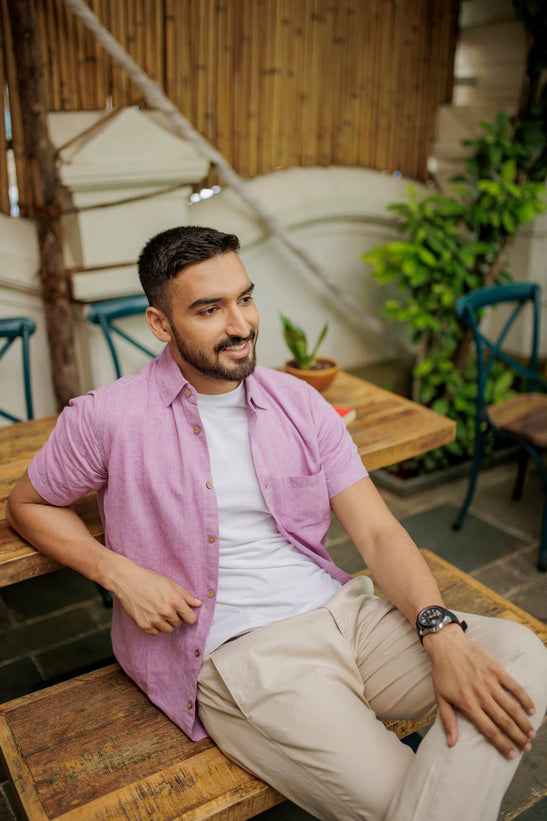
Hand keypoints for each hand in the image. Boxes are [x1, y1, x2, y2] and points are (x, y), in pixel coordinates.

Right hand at [102, 552, 201, 634]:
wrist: (128, 581)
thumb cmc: (150, 580)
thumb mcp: (171, 584)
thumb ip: (186, 595)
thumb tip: (198, 604)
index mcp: (175, 601)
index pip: (191, 619)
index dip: (189, 616)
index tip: (186, 613)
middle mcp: (166, 612)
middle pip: (179, 624)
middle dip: (176, 617)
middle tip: (168, 607)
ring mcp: (154, 620)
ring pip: (168, 630)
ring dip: (167, 623)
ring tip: (160, 612)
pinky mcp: (144, 625)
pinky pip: (156, 632)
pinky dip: (156, 626)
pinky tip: (152, 615)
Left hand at [424, 625, 535, 759]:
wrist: (446, 645)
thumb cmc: (442, 672)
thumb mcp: (440, 697)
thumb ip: (447, 721)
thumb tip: (452, 744)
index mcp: (467, 704)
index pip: (489, 730)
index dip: (502, 744)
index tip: (512, 755)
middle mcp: (481, 695)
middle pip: (503, 721)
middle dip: (517, 737)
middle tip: (527, 748)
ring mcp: (490, 681)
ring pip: (511, 706)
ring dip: (523, 721)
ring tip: (531, 734)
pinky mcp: (496, 669)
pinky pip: (514, 686)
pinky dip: (524, 698)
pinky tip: (532, 709)